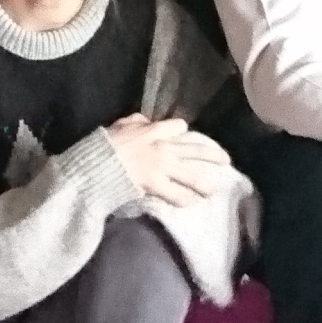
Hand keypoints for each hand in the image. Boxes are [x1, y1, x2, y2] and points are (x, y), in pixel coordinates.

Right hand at [102, 114, 236, 208]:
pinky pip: (177, 193)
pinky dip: (186, 198)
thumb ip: (133, 122)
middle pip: (194, 149)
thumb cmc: (103, 146)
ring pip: (191, 174)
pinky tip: (192, 202)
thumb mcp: (118, 126)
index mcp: (152, 131)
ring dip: (204, 182)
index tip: (187, 136)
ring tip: (215, 189)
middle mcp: (162, 147)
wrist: (95, 166)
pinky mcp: (156, 184)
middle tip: (226, 160)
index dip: (183, 132)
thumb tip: (144, 120)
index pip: (178, 127)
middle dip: (212, 155)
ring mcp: (161, 167)